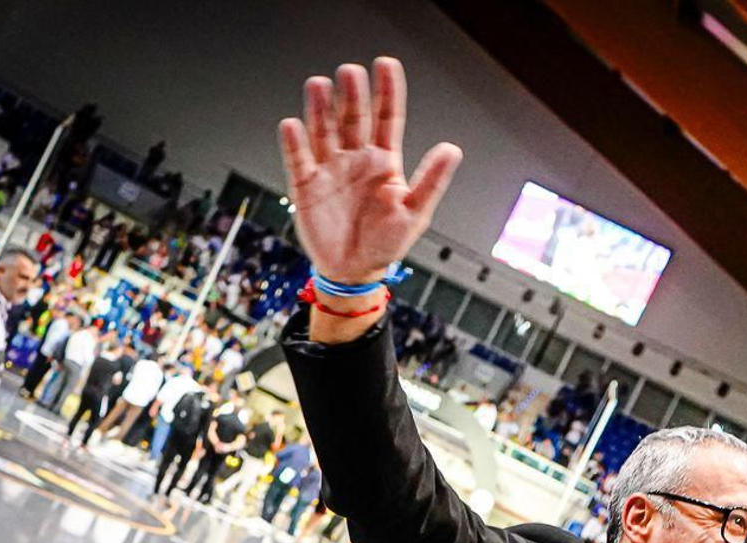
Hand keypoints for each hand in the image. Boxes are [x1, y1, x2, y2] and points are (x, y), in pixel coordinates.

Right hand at [278, 58, 461, 284]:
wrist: (354, 272)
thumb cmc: (386, 244)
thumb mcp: (415, 213)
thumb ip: (431, 180)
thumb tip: (452, 149)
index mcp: (384, 161)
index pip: (387, 118)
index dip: (388, 92)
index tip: (386, 64)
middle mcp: (355, 158)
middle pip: (353, 118)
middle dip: (352, 95)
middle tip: (350, 73)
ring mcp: (329, 169)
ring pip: (323, 130)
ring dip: (320, 108)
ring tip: (319, 85)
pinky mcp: (306, 185)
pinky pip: (298, 160)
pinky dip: (294, 143)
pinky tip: (293, 125)